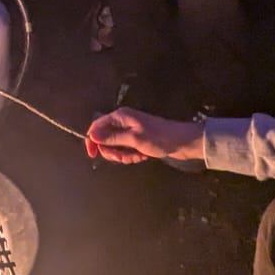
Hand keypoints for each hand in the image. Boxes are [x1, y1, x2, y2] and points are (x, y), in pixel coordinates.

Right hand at [84, 108, 204, 164]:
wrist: (182, 142)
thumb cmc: (158, 138)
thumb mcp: (134, 139)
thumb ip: (112, 138)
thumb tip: (92, 136)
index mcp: (120, 117)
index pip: (96, 126)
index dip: (92, 140)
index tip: (93, 155)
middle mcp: (122, 122)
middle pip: (105, 139)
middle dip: (113, 151)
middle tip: (125, 157)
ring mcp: (130, 132)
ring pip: (116, 147)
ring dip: (124, 155)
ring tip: (138, 156)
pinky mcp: (136, 140)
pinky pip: (126, 150)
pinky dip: (132, 156)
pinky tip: (143, 156)